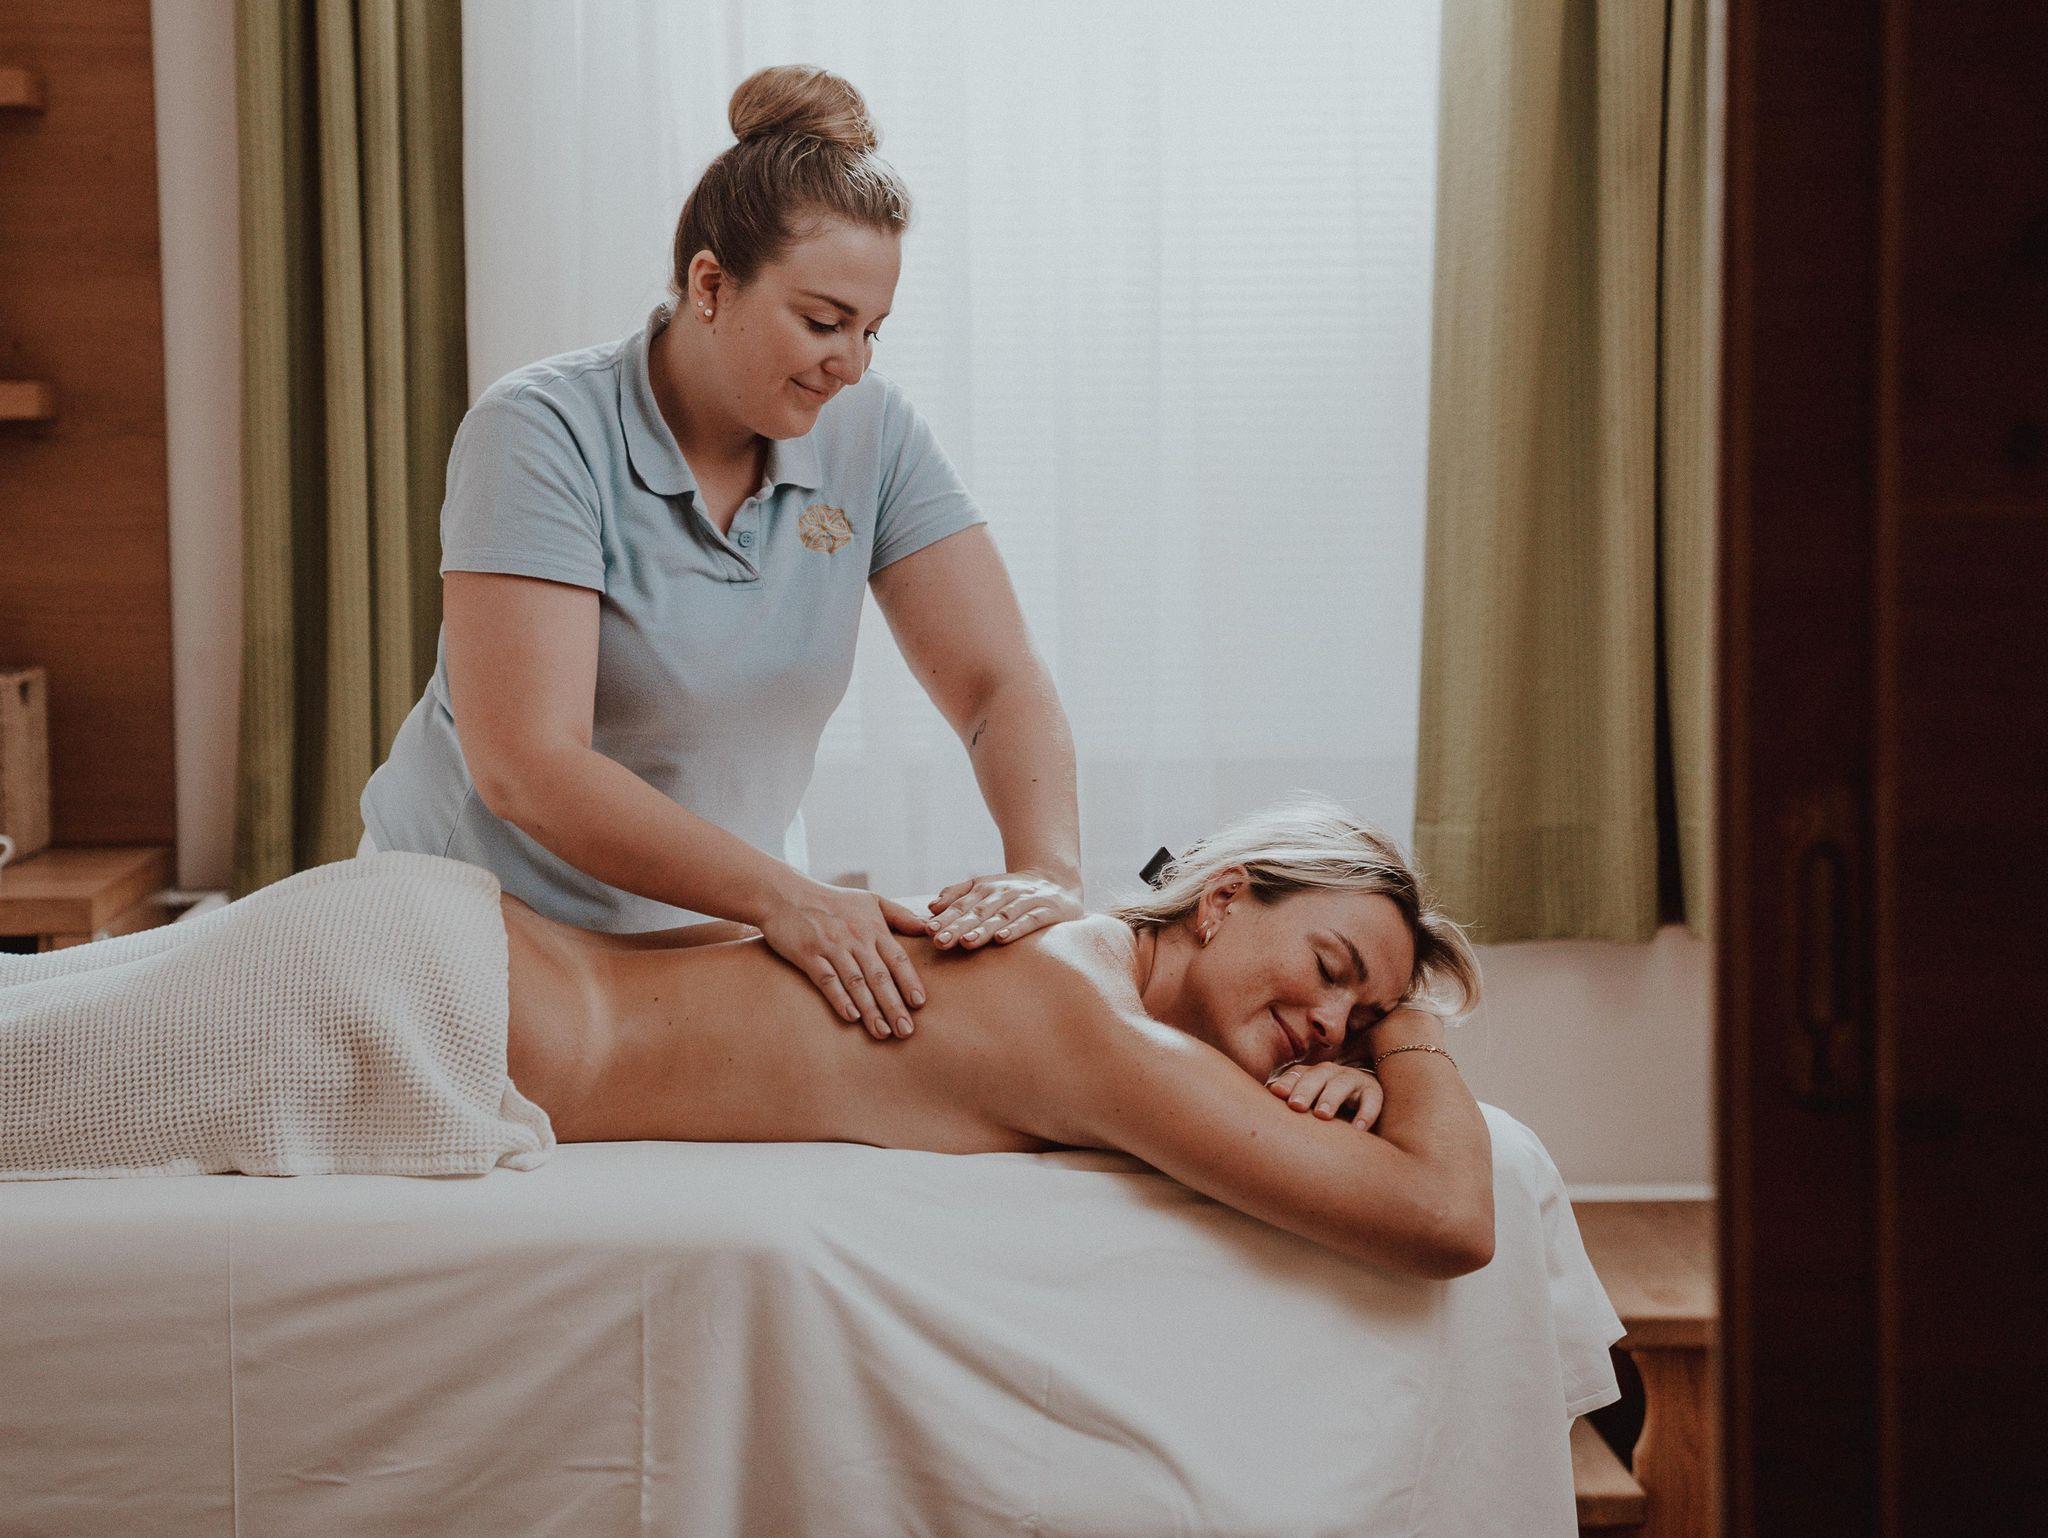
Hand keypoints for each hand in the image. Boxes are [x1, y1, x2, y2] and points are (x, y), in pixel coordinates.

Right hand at [757, 879, 930, 1040]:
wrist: (785, 893)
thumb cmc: (833, 900)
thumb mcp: (870, 900)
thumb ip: (900, 915)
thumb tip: (928, 928)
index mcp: (872, 927)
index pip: (896, 957)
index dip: (909, 981)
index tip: (919, 1004)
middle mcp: (855, 937)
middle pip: (879, 976)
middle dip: (894, 1005)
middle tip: (906, 1031)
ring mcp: (831, 946)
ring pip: (855, 982)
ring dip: (870, 1009)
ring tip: (882, 1032)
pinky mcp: (808, 954)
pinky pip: (826, 979)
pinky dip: (839, 999)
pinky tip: (851, 1017)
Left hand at [924, 868, 1084, 949]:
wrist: (1057, 881)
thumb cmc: (1013, 892)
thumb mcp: (985, 888)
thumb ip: (958, 895)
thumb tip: (931, 907)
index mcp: (987, 887)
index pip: (963, 904)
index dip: (946, 917)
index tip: (930, 931)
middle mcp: (1005, 892)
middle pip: (979, 911)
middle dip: (959, 926)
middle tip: (941, 942)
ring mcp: (1027, 900)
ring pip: (1002, 916)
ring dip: (984, 929)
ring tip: (967, 942)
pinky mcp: (1047, 910)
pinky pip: (1030, 920)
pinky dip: (1016, 929)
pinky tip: (1002, 939)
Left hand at [1266, 1062, 1385, 1129]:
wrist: (1362, 1106)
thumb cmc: (1324, 1110)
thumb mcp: (1307, 1106)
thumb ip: (1287, 1108)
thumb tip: (1253, 1119)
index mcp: (1311, 1075)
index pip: (1297, 1074)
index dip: (1287, 1082)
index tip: (1276, 1093)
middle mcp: (1331, 1073)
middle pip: (1317, 1076)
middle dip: (1305, 1089)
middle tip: (1296, 1106)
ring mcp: (1353, 1080)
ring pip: (1342, 1084)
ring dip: (1331, 1097)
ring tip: (1322, 1115)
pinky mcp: (1374, 1092)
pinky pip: (1372, 1100)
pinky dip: (1366, 1113)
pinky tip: (1358, 1129)